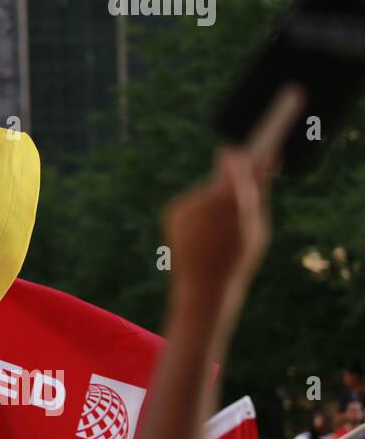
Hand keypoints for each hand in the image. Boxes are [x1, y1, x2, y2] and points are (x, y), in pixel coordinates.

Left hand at [163, 148, 269, 297]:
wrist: (202, 286)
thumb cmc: (238, 258)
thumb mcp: (257, 225)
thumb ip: (258, 190)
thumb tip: (266, 158)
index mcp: (232, 198)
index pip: (233, 159)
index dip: (238, 156)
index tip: (245, 152)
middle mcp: (205, 196)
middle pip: (220, 179)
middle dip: (230, 187)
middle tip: (238, 205)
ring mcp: (186, 203)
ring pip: (205, 195)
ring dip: (213, 207)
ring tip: (218, 234)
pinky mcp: (172, 212)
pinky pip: (191, 206)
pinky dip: (198, 216)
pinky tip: (201, 237)